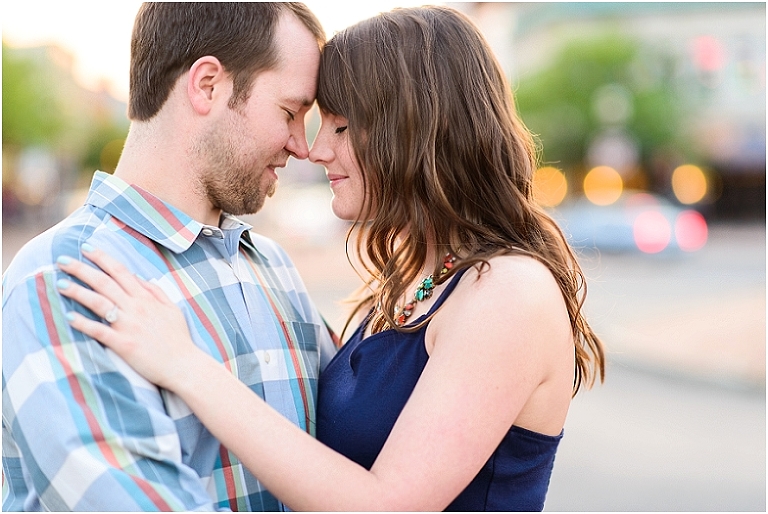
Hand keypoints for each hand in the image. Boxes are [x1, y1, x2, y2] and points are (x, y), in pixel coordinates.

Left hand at [56, 244, 199, 389]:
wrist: (184, 365)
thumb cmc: (178, 338)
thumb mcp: (172, 308)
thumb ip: (156, 291)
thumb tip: (140, 277)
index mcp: (146, 298)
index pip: (120, 271)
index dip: (102, 258)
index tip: (85, 248)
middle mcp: (136, 308)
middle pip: (105, 283)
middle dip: (82, 269)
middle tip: (62, 260)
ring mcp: (129, 325)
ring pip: (100, 303)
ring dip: (78, 292)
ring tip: (60, 284)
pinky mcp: (124, 344)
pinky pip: (100, 331)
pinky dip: (84, 324)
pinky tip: (69, 317)